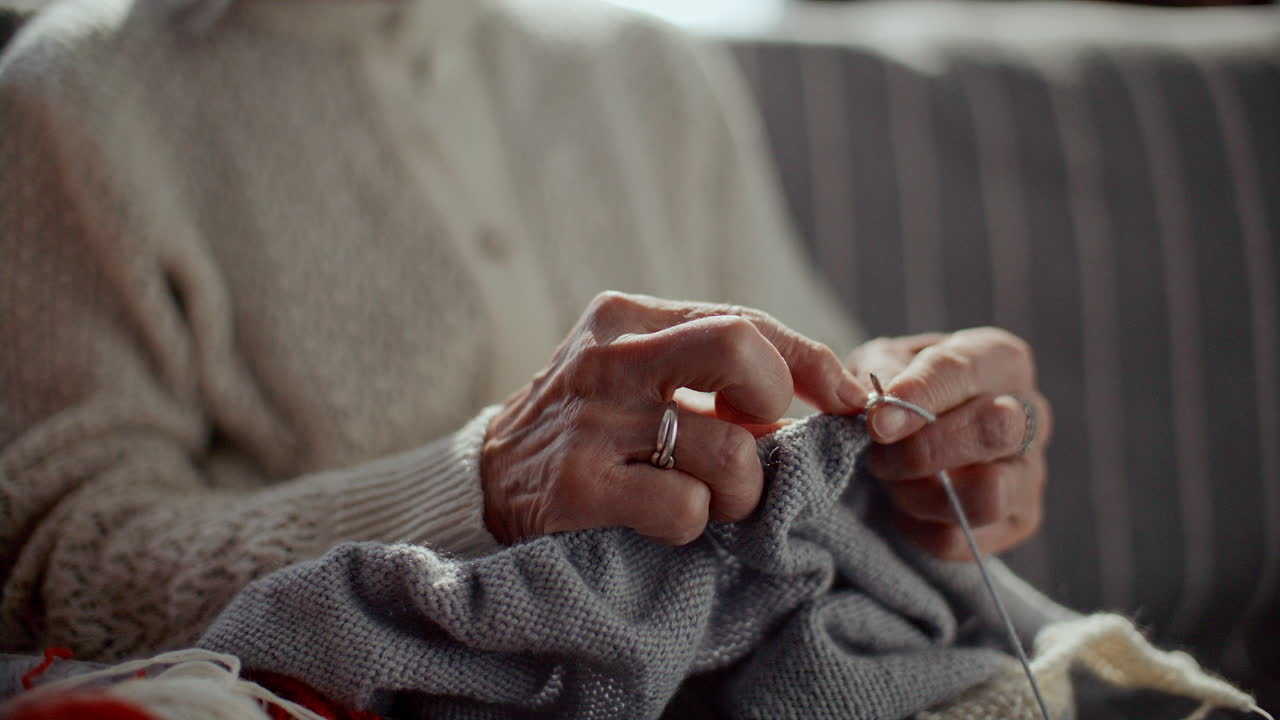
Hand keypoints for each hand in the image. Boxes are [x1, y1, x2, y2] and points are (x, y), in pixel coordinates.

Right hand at [481, 291, 866, 545]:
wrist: (484, 483)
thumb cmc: (586, 427)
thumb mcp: (635, 373)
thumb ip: (710, 370)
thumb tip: (821, 394)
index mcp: (627, 318)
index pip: (745, 323)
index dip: (812, 361)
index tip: (848, 397)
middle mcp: (608, 358)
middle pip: (736, 349)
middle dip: (771, 403)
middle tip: (756, 441)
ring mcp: (591, 421)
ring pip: (728, 451)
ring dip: (738, 491)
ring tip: (704, 495)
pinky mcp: (578, 486)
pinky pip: (685, 510)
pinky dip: (692, 524)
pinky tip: (658, 518)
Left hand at [847, 328, 1052, 560]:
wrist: (905, 440)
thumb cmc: (898, 392)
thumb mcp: (876, 368)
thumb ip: (868, 376)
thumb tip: (867, 398)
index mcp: (998, 359)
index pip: (966, 370)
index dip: (919, 395)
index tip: (877, 420)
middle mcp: (1029, 412)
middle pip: (996, 430)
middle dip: (924, 449)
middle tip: (877, 453)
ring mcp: (1030, 471)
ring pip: (988, 494)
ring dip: (921, 493)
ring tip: (889, 479)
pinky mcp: (1019, 520)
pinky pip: (964, 539)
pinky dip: (918, 526)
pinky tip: (903, 503)